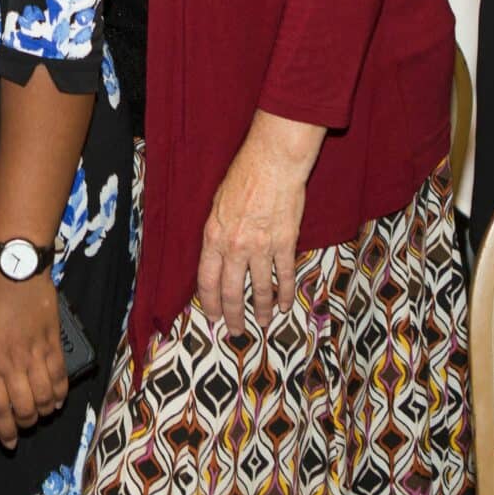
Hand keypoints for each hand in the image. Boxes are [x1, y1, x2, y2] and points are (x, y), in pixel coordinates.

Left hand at [0, 259, 67, 449]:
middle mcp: (13, 363)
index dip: (4, 430)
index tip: (8, 442)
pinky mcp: (54, 341)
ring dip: (45, 410)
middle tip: (24, 425)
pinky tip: (59, 397)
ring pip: (46, 396)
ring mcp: (36, 353)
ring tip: (42, 413)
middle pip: (24, 407)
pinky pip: (61, 374)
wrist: (14, 267)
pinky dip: (61, 391)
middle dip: (26, 423)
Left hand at [196, 132, 310, 331]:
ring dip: (262, 310)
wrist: (272, 163)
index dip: (209, 303)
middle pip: (232, 292)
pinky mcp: (285, 244)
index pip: (207, 280)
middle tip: (235, 331)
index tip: (213, 316)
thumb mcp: (217, 204)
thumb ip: (216, 233)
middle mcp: (235, 247)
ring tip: (264, 323)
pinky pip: (284, 276)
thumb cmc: (243, 176)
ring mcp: (261, 248)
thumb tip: (217, 256)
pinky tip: (287, 306)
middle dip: (233, 316)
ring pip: (260, 290)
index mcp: (213, 237)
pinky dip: (286, 294)